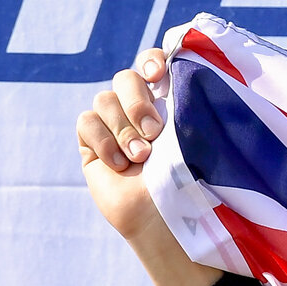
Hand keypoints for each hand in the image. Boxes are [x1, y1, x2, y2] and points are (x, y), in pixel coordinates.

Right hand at [75, 44, 221, 285]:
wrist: (169, 224)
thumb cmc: (196, 185)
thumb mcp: (200, 141)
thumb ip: (195, 105)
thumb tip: (196, 70)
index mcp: (173, 103)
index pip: (156, 64)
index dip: (153, 61)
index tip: (160, 75)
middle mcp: (142, 109)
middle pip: (127, 77)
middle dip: (137, 100)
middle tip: (156, 132)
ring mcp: (115, 125)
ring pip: (104, 98)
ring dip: (123, 127)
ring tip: (142, 158)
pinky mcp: (93, 142)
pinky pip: (86, 121)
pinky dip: (103, 140)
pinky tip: (120, 165)